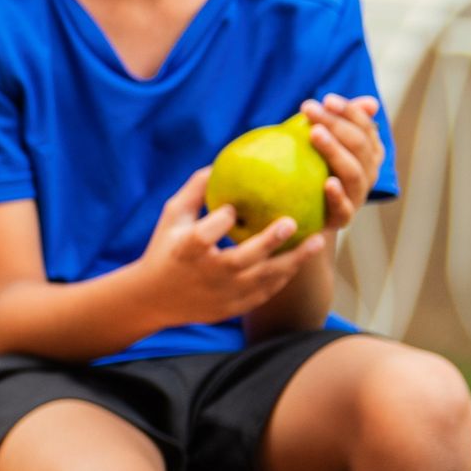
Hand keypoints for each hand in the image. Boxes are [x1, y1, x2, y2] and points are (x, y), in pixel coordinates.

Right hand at [134, 164, 322, 327]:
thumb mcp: (173, 216)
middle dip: (269, 241)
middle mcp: (206, 275)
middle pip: (242, 259)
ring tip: (318, 242)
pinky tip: (299, 260)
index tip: (234, 207)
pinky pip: (265, 293)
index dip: (224, 217)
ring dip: (293, 261)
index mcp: (186, 250)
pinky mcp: (232, 309)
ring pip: (263, 280)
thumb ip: (196, 190)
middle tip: (292, 221)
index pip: (208, 232)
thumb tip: (220, 162)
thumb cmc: (164, 249)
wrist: (153, 300)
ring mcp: (221, 295)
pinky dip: (283, 277)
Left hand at [299, 94, 383, 232]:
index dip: (349, 112)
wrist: (306, 217)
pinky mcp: (342, 218)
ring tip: (315, 133)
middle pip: (358, 145)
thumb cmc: (312, 171)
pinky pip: (344, 208)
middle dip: (336, 124)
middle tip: (310, 109)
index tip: (326, 99)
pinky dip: (338, 195)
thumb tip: (372, 103)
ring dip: (335, 151)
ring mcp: (357, 196)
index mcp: (369, 154)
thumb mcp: (321, 144)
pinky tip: (327, 182)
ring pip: (354, 172)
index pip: (365, 128)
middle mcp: (368, 174)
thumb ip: (339, 121)